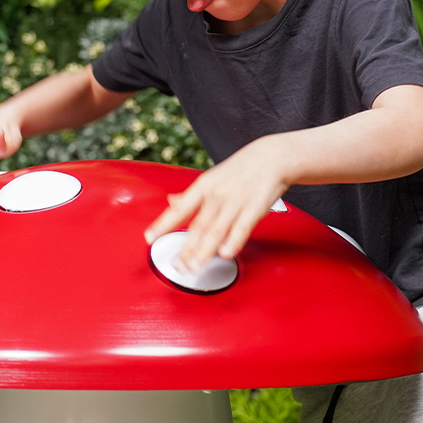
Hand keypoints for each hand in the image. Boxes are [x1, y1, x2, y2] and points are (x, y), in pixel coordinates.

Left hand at [144, 137, 289, 270]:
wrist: (272, 156)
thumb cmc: (241, 169)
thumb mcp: (212, 177)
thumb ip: (192, 195)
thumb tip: (171, 203)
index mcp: (204, 186)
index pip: (180, 208)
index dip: (163, 223)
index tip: (150, 237)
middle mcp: (217, 195)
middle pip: (197, 226)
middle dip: (186, 248)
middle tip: (177, 265)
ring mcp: (235, 202)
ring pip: (216, 231)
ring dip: (204, 251)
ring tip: (194, 266)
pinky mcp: (255, 207)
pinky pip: (242, 227)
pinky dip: (233, 242)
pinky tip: (225, 254)